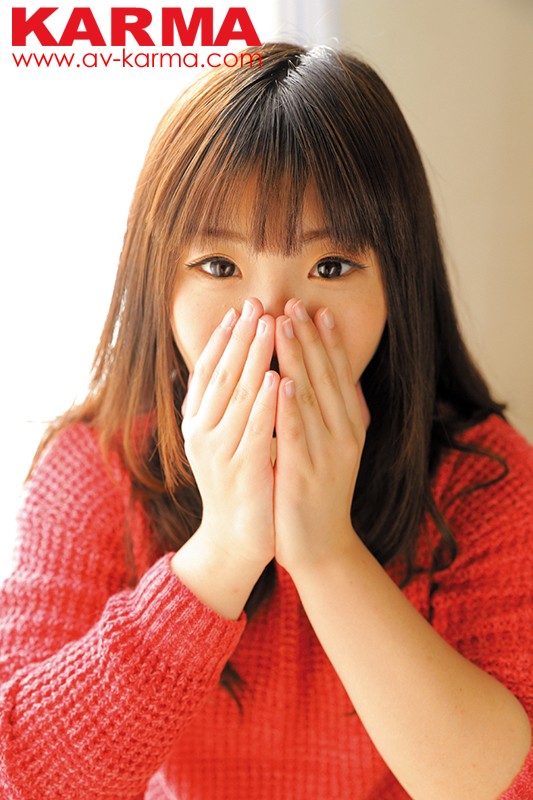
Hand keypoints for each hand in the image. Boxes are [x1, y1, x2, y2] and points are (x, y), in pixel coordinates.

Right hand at [180, 298, 278, 571]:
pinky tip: (279, 377)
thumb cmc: (236, 483)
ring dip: (255, 357)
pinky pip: (256, 429)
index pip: (207, 370)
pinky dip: (267, 402)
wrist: (235, 539)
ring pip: (239, 395)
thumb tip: (239, 364)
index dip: (222, 338)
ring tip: (270, 324)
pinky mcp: (242, 471)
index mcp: (196, 423)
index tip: (238, 310)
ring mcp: (219, 452)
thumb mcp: (224, 439)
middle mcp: (201, 433)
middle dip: (241, 336)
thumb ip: (228, 405)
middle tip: (256, 302)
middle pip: (222, 375)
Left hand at [273, 299, 367, 573]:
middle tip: (294, 304)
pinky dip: (292, 405)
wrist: (322, 546)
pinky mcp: (306, 474)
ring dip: (298, 358)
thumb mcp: (335, 447)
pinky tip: (284, 379)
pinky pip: (298, 433)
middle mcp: (345, 434)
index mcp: (351, 426)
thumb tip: (336, 377)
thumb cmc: (321, 492)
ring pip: (312, 397)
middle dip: (309, 338)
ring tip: (285, 325)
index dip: (328, 341)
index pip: (339, 374)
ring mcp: (328, 454)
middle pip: (326, 377)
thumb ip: (335, 414)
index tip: (315, 309)